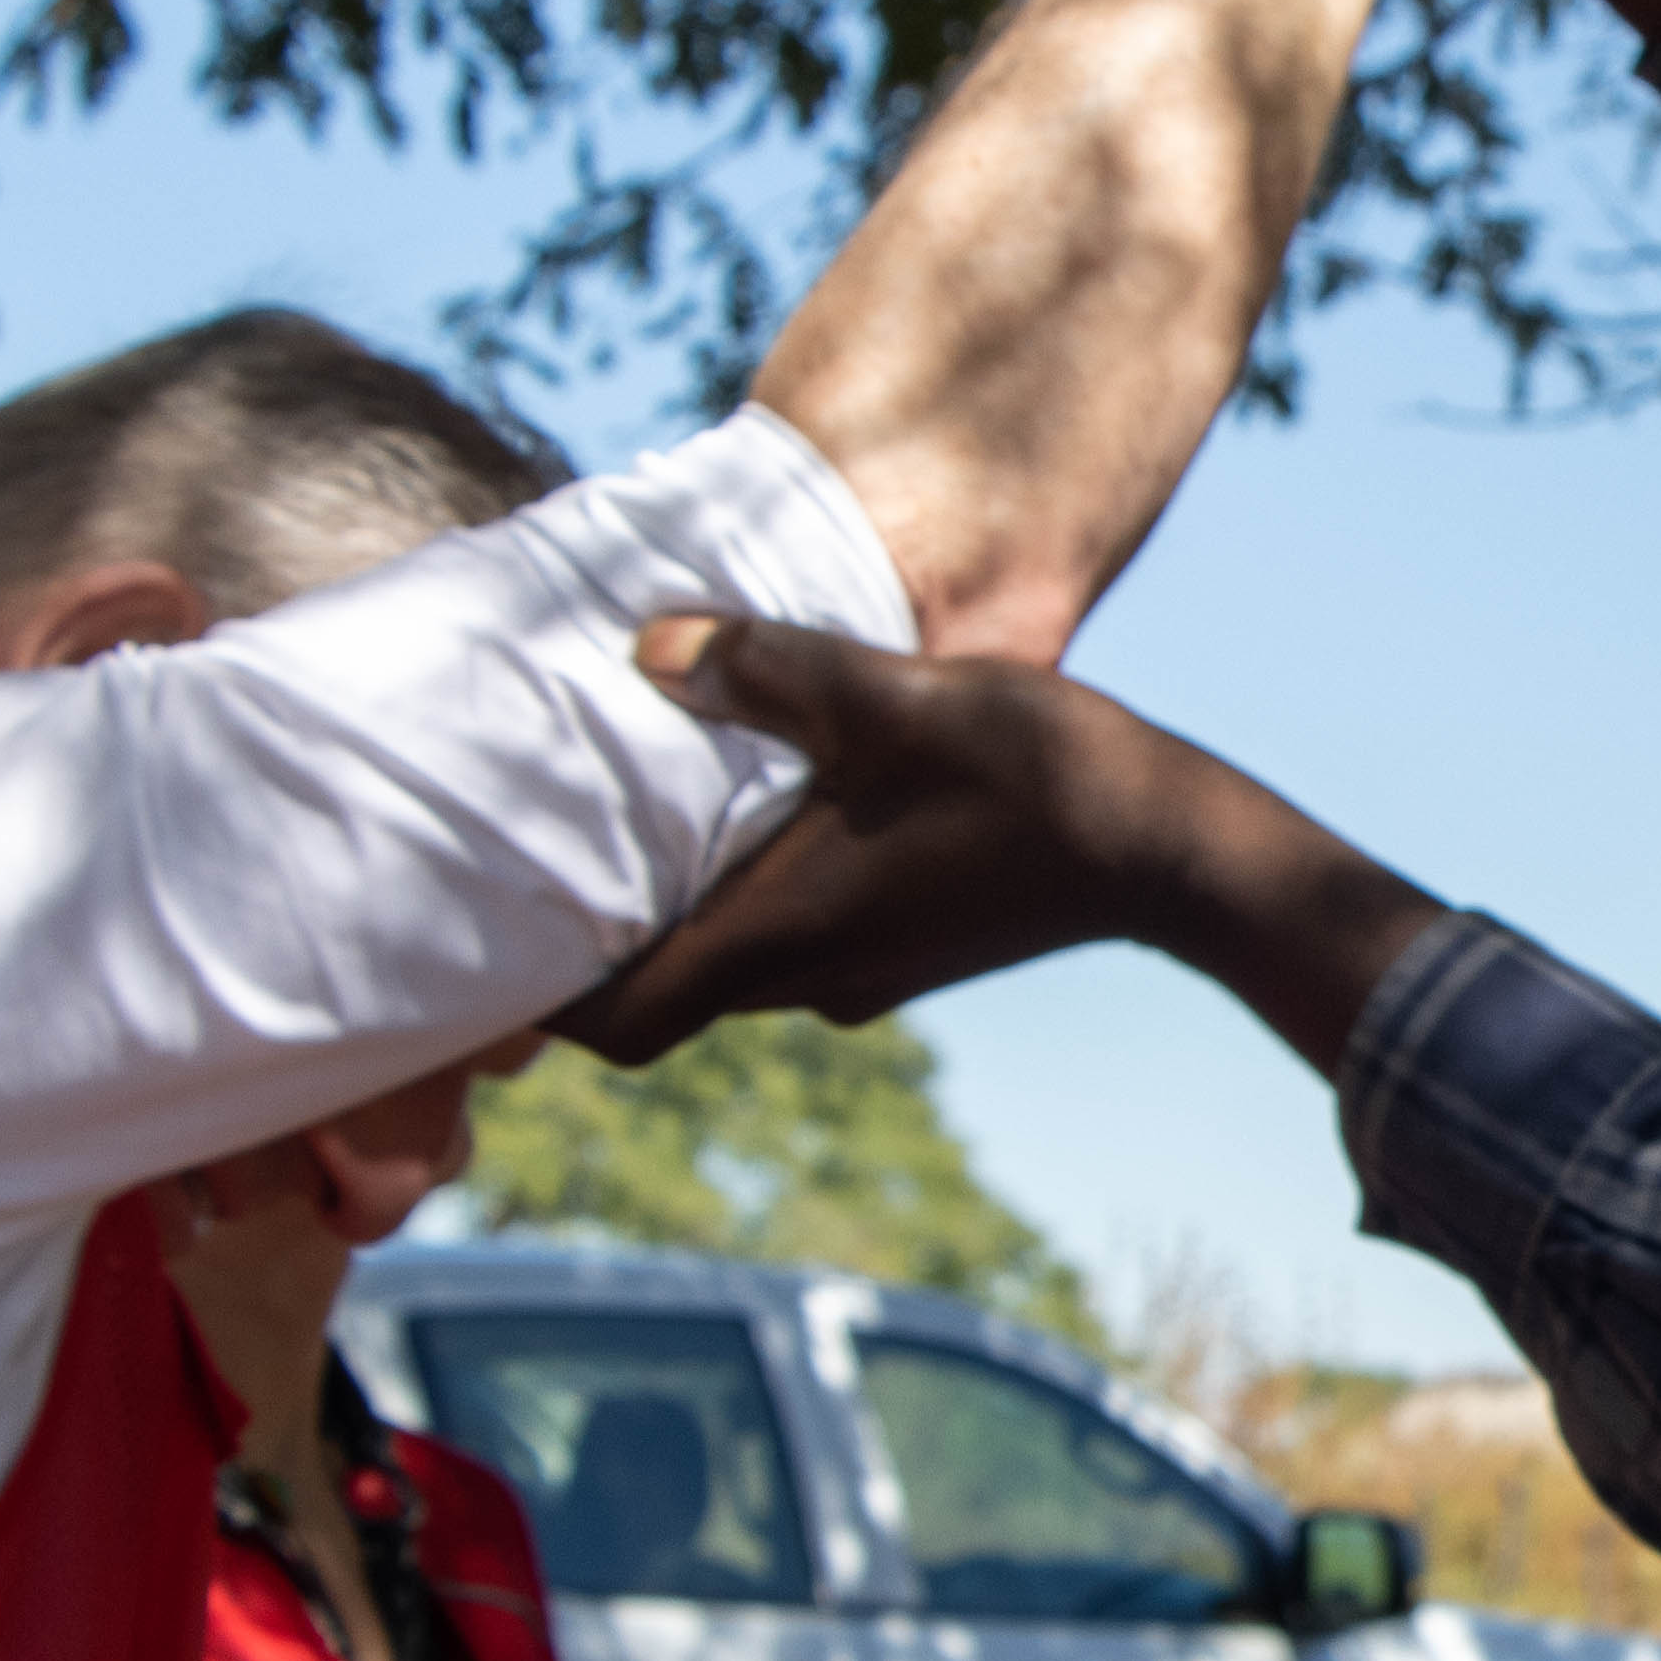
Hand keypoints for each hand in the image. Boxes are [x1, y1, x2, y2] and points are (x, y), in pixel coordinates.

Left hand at [559, 618, 1448, 1073]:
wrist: (1175, 848)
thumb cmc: (1032, 778)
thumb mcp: (890, 696)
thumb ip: (764, 668)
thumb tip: (644, 641)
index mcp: (777, 939)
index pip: (614, 1019)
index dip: (536, 999)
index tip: (484, 937)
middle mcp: (807, 979)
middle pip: (658, 994)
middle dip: (595, 936)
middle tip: (534, 850)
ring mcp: (862, 971)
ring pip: (727, 960)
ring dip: (678, 904)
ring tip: (632, 808)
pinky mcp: (908, 943)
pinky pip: (791, 933)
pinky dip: (749, 890)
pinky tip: (758, 805)